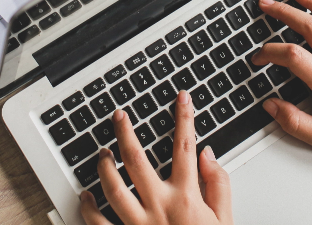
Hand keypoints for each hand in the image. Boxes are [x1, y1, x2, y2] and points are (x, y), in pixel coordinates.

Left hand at [80, 91, 232, 224]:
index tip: (182, 98)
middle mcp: (159, 206)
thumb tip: (208, 154)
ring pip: (112, 186)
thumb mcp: (225, 219)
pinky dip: (88, 207)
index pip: (184, 146)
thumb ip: (219, 184)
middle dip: (124, 132)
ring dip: (103, 166)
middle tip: (118, 115)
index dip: (184, 117)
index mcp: (186, 197)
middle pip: (136, 159)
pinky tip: (86, 195)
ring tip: (102, 153)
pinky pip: (98, 223)